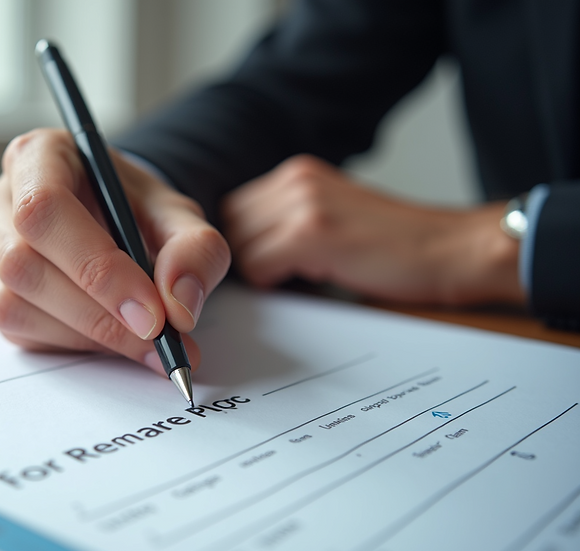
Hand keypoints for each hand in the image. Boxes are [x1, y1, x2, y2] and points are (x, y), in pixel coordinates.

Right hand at [0, 129, 230, 372]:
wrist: (118, 220)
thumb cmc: (137, 209)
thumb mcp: (179, 215)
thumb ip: (194, 249)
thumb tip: (179, 304)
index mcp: (39, 157)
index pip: (45, 209)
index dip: (96, 266)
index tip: (151, 312)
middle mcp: (0, 201)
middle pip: (24, 264)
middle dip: (97, 312)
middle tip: (159, 338)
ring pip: (15, 304)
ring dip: (87, 334)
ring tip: (146, 342)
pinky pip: (20, 330)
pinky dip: (74, 345)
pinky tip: (114, 338)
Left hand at [221, 155, 523, 304]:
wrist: (453, 249)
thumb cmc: (398, 245)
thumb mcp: (334, 213)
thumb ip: (288, 218)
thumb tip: (241, 250)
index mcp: (298, 173)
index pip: (232, 208)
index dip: (244, 240)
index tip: (268, 260)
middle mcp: (295, 179)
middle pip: (228, 226)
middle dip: (248, 255)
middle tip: (286, 272)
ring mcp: (302, 203)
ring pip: (238, 248)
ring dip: (263, 270)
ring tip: (307, 272)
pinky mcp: (311, 232)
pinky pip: (257, 266)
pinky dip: (276, 282)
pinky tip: (316, 277)